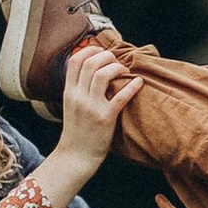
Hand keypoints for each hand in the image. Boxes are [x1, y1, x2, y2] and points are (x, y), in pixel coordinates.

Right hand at [38, 40, 142, 202]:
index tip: (101, 51)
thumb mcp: (70, 106)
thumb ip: (78, 88)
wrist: (76, 156)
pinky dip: (131, 87)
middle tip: (115, 62)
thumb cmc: (77, 130)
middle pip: (90, 63)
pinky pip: (120, 97)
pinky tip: (138, 82)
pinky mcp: (105, 118)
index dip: (90, 50)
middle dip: (106, 56)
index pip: (75, 61)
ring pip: (102, 75)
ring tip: (123, 71)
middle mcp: (78, 97)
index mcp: (69, 92)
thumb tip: (91, 70)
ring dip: (116, 68)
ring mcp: (91, 107)